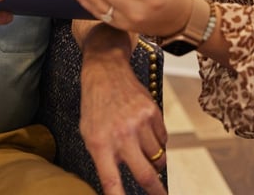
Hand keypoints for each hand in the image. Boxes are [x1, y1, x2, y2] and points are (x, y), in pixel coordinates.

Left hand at [78, 25, 167, 194]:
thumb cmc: (95, 105)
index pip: (111, 179)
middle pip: (145, 174)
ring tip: (145, 153)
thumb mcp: (89, 133)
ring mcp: (140, 122)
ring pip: (158, 157)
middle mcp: (121, 134)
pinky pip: (164, 139)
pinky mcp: (154, 112)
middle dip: (155, 191)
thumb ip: (104, 156)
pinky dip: (158, 142)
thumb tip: (121, 177)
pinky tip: (146, 132)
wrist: (106, 71)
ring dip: (155, 162)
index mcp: (100, 143)